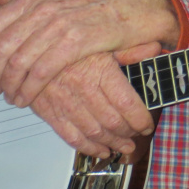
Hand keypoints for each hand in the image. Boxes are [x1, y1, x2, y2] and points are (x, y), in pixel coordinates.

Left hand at [0, 0, 176, 107]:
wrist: (139, 7)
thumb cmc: (101, 5)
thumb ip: (27, 4)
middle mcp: (43, 8)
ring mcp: (59, 24)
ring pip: (16, 63)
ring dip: (10, 86)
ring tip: (13, 96)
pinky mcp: (76, 41)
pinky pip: (40, 72)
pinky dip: (28, 89)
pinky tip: (28, 98)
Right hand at [30, 53, 153, 158]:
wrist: (32, 46)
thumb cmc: (72, 42)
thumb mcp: (104, 37)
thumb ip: (131, 48)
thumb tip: (155, 49)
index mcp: (100, 70)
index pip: (126, 102)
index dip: (140, 118)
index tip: (148, 125)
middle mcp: (83, 89)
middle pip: (111, 121)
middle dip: (128, 133)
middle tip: (138, 138)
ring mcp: (65, 103)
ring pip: (93, 132)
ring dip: (111, 143)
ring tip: (124, 147)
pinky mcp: (49, 112)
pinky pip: (70, 136)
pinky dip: (87, 147)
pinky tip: (100, 150)